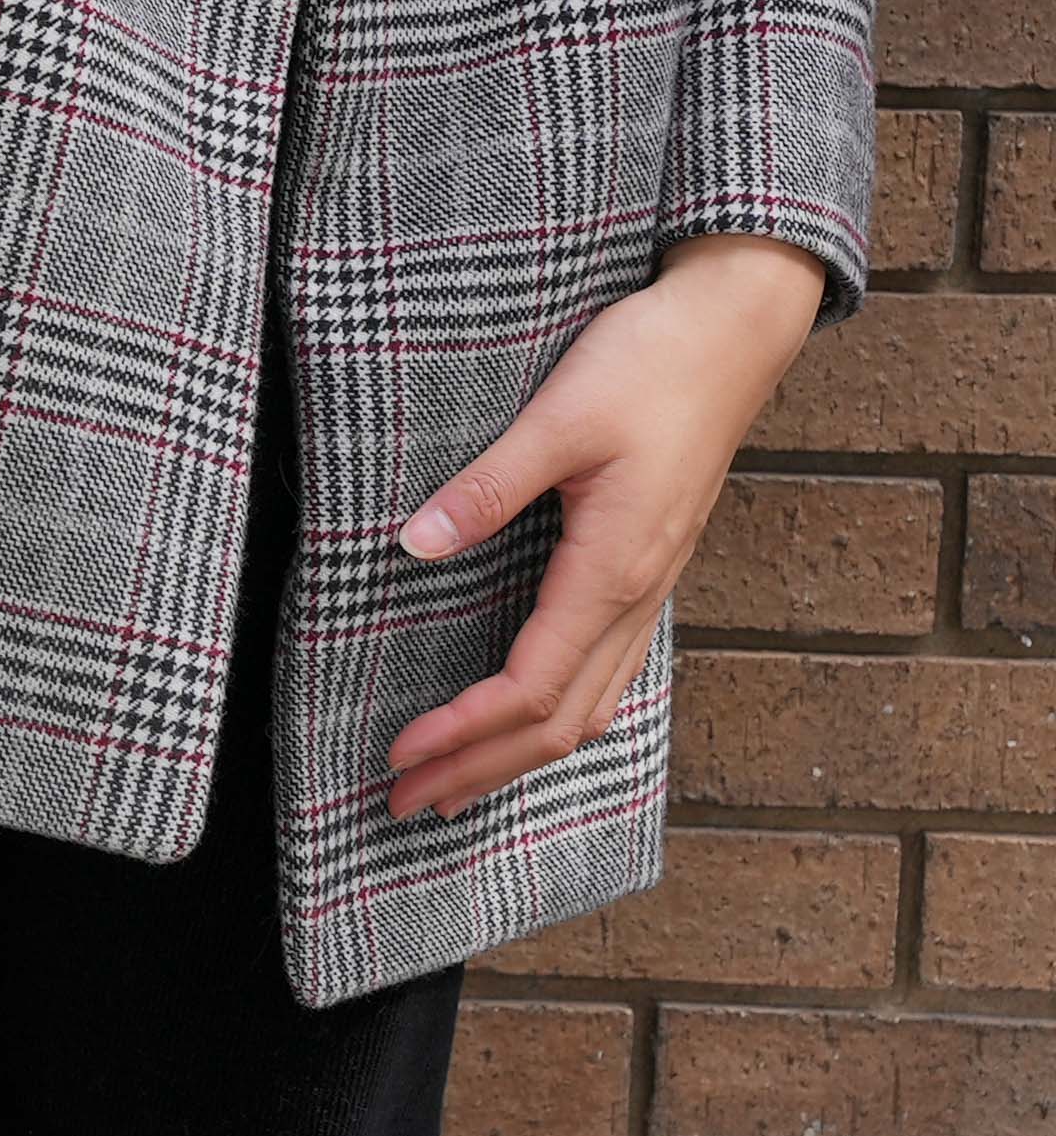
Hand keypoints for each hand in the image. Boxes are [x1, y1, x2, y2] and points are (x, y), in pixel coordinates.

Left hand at [380, 233, 826, 821]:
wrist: (733, 331)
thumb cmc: (649, 363)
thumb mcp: (557, 418)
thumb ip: (485, 488)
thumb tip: (411, 543)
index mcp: (612, 570)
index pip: (530, 688)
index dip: (464, 734)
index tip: (402, 757)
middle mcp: (637, 594)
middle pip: (558, 722)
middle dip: (479, 770)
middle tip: (403, 804)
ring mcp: (649, 587)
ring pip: (589, 707)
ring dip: (517, 756)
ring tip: (454, 784)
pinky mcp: (648, 568)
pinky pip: (606, 671)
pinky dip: (558, 715)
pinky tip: (525, 719)